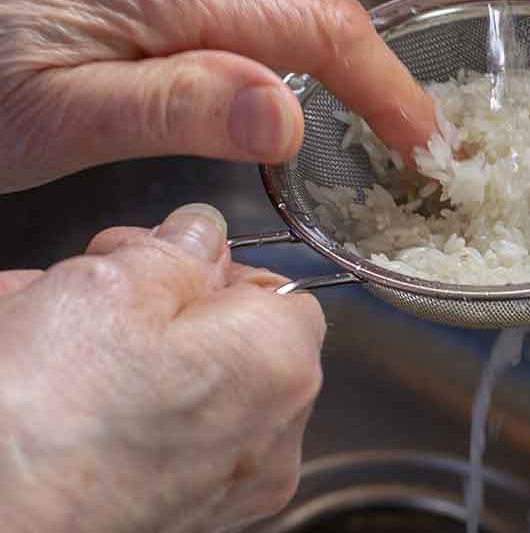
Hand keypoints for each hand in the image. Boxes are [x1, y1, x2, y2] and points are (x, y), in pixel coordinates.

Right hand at [0, 203, 325, 532]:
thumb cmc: (48, 419)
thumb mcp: (110, 287)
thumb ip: (173, 250)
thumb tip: (200, 234)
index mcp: (280, 365)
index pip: (275, 290)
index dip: (206, 266)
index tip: (145, 257)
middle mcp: (273, 436)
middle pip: (226, 341)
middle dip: (150, 306)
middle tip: (81, 287)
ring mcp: (229, 487)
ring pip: (183, 390)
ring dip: (116, 353)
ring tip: (39, 332)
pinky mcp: (183, 518)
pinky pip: (158, 441)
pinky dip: (112, 411)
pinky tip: (46, 387)